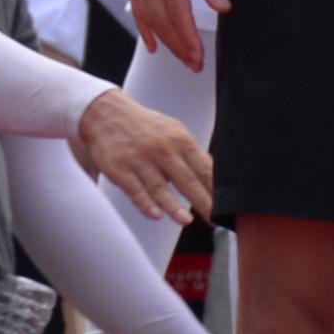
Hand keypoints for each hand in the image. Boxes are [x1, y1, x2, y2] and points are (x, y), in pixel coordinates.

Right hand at [73, 90, 212, 226]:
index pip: (204, 168)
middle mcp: (161, 150)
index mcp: (180, 140)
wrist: (105, 112)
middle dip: (203, 202)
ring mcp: (139, 160)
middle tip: (215, 220)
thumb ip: (191, 154)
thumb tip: (215, 179)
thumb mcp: (173, 131)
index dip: (217, 190)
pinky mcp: (119, 169)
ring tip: (187, 221)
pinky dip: (145, 203)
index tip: (228, 207)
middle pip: (187, 180)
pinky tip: (155, 215)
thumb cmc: (145, 126)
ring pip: (159, 187)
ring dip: (174, 206)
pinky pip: (134, 190)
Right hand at [126, 0, 225, 70]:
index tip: (199, 58)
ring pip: (148, 17)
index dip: (189, 40)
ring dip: (164, 41)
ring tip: (181, 57)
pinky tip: (153, 43)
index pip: (178, 14)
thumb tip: (223, 9)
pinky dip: (144, 27)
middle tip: (194, 65)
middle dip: (178, 46)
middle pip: (161, 21)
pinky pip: (137, 7)